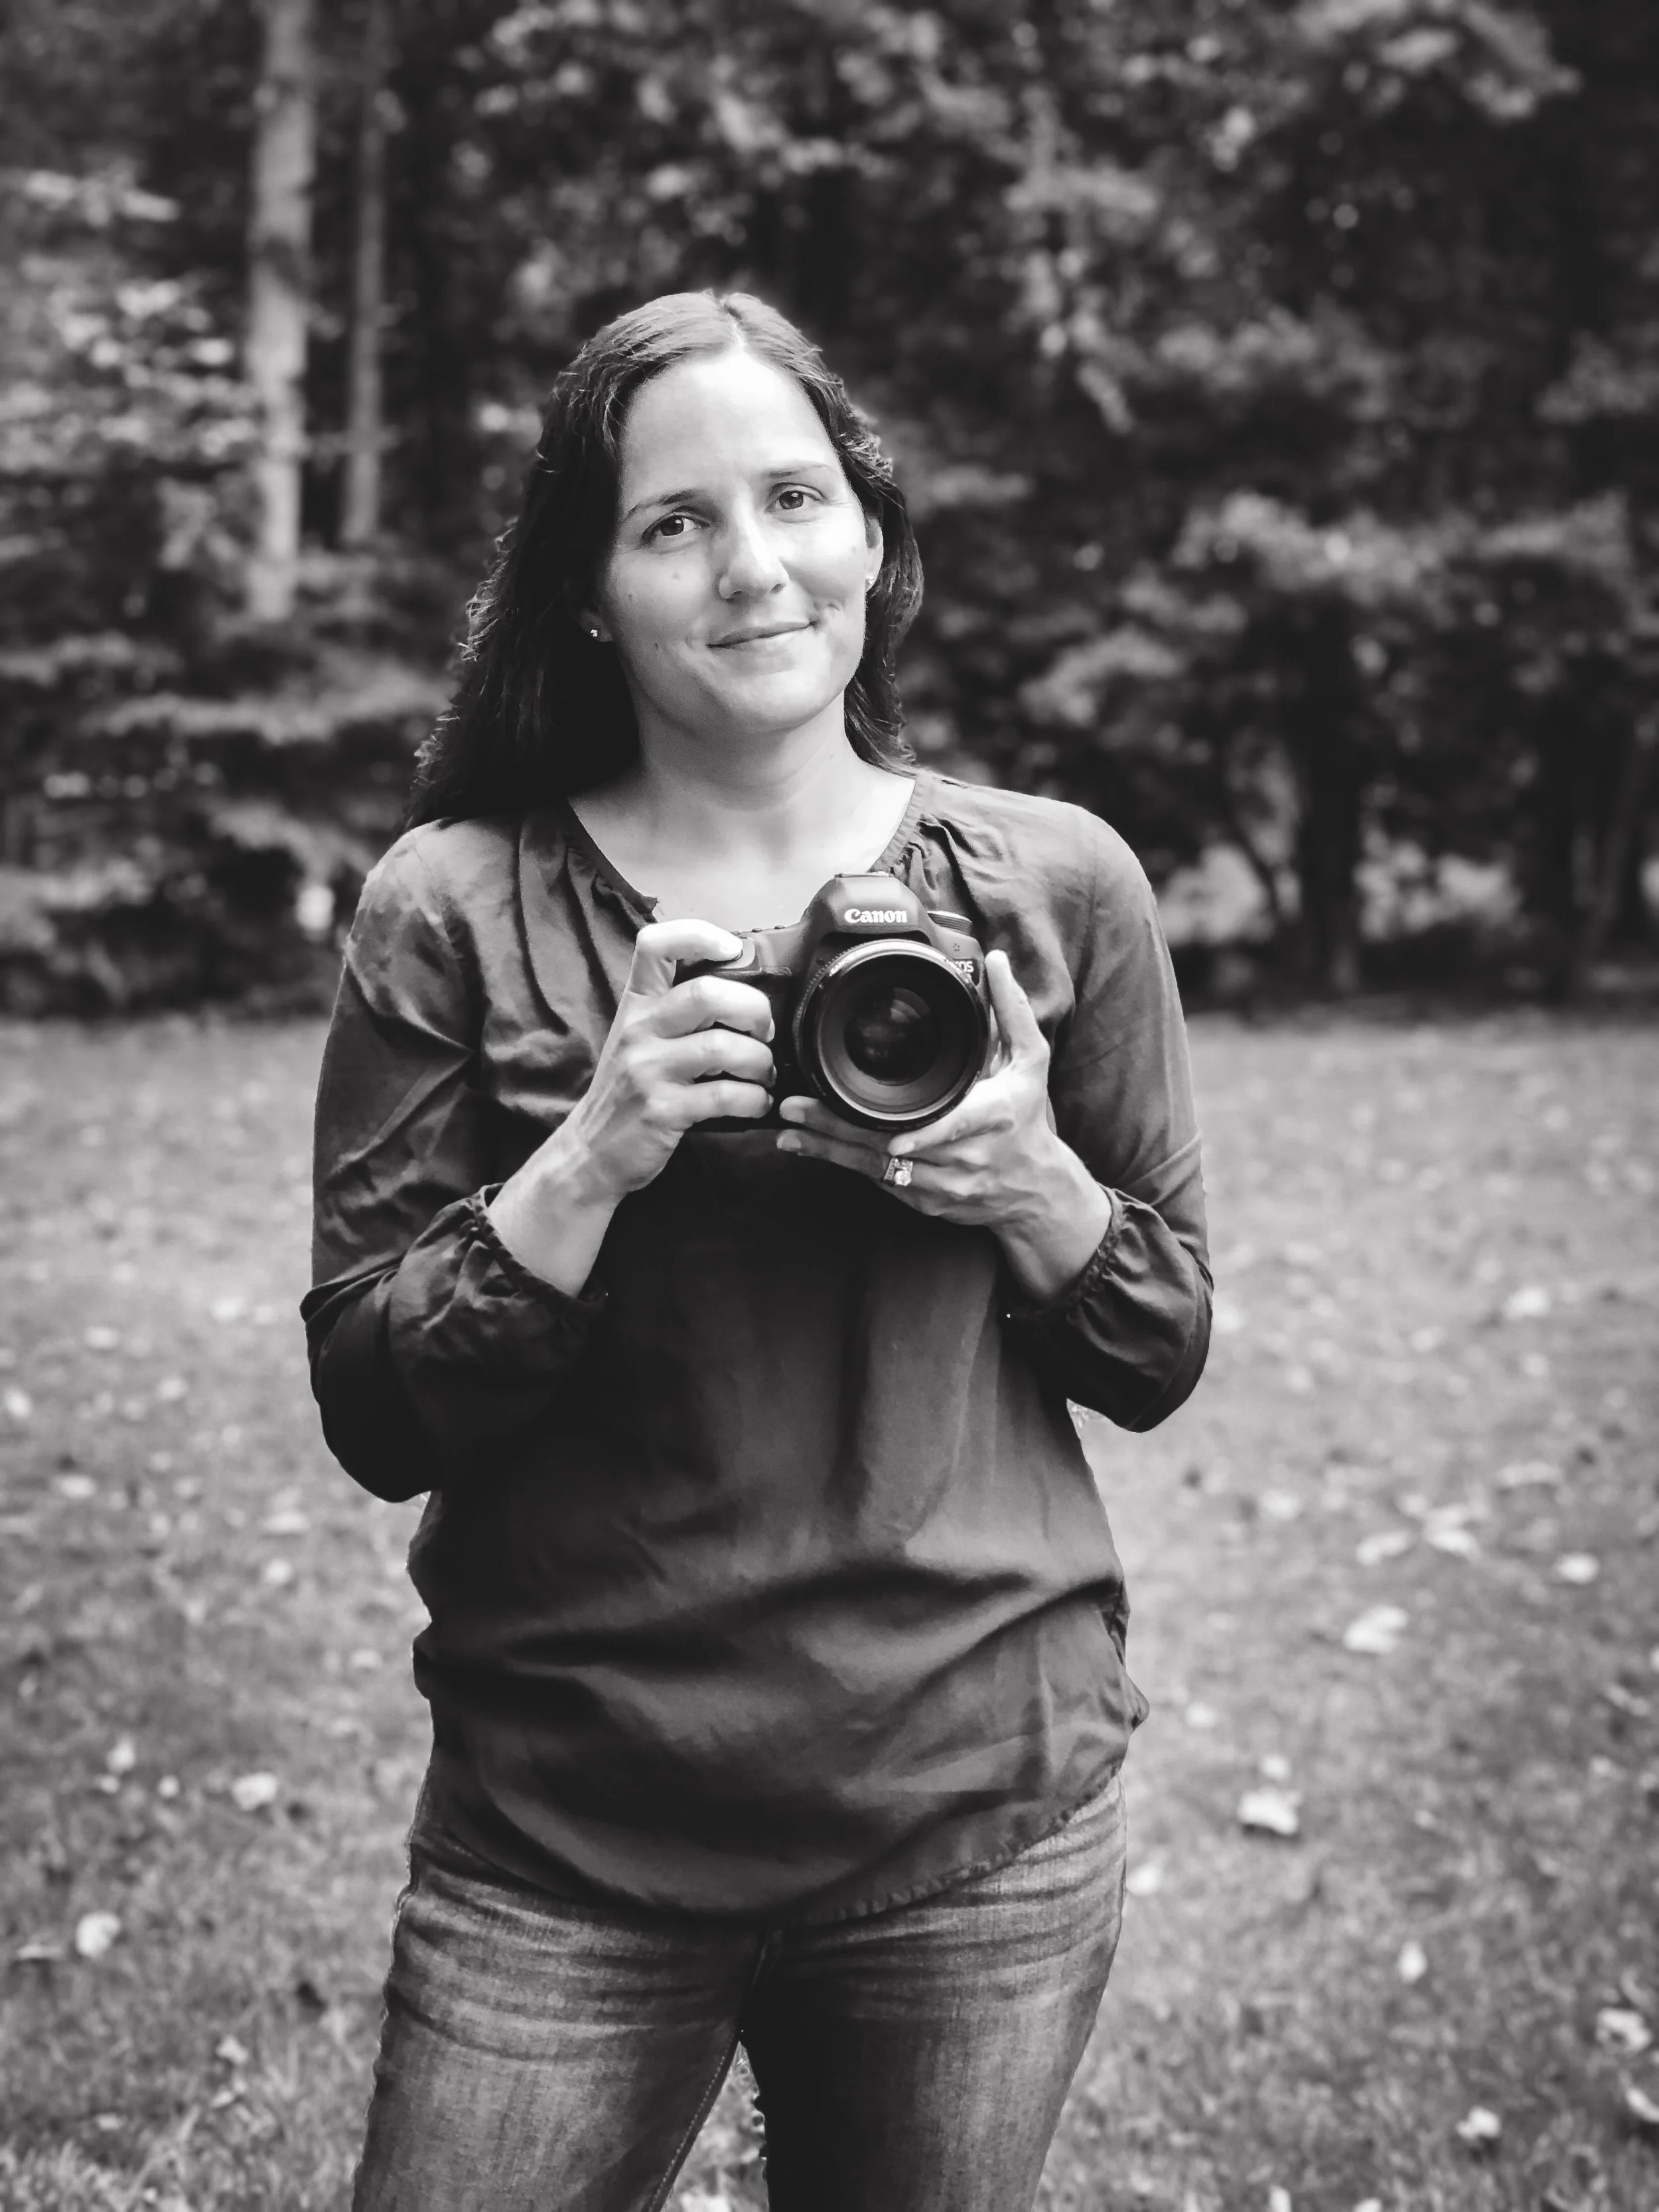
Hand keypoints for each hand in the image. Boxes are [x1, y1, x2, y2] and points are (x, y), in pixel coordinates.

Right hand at [562, 918, 776, 1197]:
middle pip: (707, 993)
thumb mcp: (640, 1039)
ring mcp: (648, 1070)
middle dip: (754, 1010)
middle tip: (763, 1032)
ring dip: (760, 1061)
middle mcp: (639, 1029)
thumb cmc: (628, 1090)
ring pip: (723, 1047)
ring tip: (763, 1074)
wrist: (592, 1150)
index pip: (655, 944)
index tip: (733, 950)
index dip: (699, 935)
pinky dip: (754, 1099)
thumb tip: (744, 991)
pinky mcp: (663, 1110)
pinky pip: (725, 1095)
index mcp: (636, 1003)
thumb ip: (678, 1012)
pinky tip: (756, 1102)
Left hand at [775, 950, 1112, 1297]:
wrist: (1034, 1190)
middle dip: (840, 1130)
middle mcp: (965, 1156)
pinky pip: (877, 1184)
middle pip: (893, 1148)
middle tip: (797, 1109)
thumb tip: (996, 962)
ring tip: (790, 1131)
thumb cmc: (1027, 1120)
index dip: (913, 1131)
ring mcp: (943, 1184)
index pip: (948, 1125)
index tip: (869, 1119)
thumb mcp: (1032, 1062)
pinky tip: (810, 1148)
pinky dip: (841, 1165)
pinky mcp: (925, 1201)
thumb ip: (1012, 1010)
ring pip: (877, 1170)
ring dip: (829, 1150)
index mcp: (992, 1117)